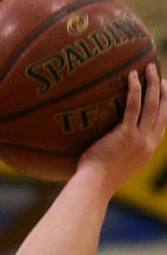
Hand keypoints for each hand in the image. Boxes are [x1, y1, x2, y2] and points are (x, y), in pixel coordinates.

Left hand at [78, 65, 166, 193]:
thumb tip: (110, 143)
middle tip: (161, 76)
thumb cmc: (97, 179)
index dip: (166, 106)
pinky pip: (133, 107)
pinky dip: (135, 90)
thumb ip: (122, 151)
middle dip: (165, 91)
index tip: (165, 93)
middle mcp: (149, 143)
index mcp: (148, 150)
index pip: (163, 124)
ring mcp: (139, 139)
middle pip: (163, 111)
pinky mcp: (126, 135)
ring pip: (152, 105)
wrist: (94, 188)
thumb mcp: (118, 165)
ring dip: (154, 84)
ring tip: (148, 67)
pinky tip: (131, 76)